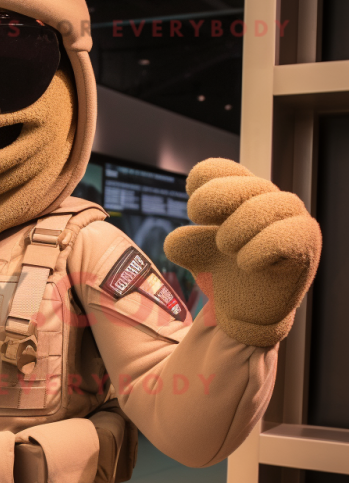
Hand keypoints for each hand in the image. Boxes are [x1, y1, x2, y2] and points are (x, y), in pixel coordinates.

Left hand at [164, 158, 320, 346]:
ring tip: (227, 249)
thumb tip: (177, 240)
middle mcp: (268, 202)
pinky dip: (260, 249)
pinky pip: (289, 236)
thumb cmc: (223, 274)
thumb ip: (185, 243)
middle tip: (200, 220)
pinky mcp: (304, 248)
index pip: (220, 170)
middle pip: (246, 182)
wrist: (246, 312)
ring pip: (269, 205)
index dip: (202, 181)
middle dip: (215, 198)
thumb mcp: (196, 255)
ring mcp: (290, 223)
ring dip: (237, 228)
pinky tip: (246, 264)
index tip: (194, 213)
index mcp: (239, 195)